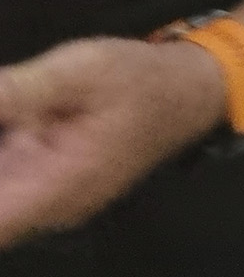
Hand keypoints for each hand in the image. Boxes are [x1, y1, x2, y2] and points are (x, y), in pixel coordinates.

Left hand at [0, 38, 227, 248]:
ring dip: (2, 159)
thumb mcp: (79, 71)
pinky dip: (6, 155)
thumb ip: (16, 90)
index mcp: (60, 188)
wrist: (191, 90)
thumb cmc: (141, 80)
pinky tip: (19, 123)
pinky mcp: (45, 181)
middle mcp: (50, 205)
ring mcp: (48, 197)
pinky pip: (8, 180)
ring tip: (25, 125)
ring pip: (3, 195)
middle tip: (18, 125)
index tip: (3, 143)